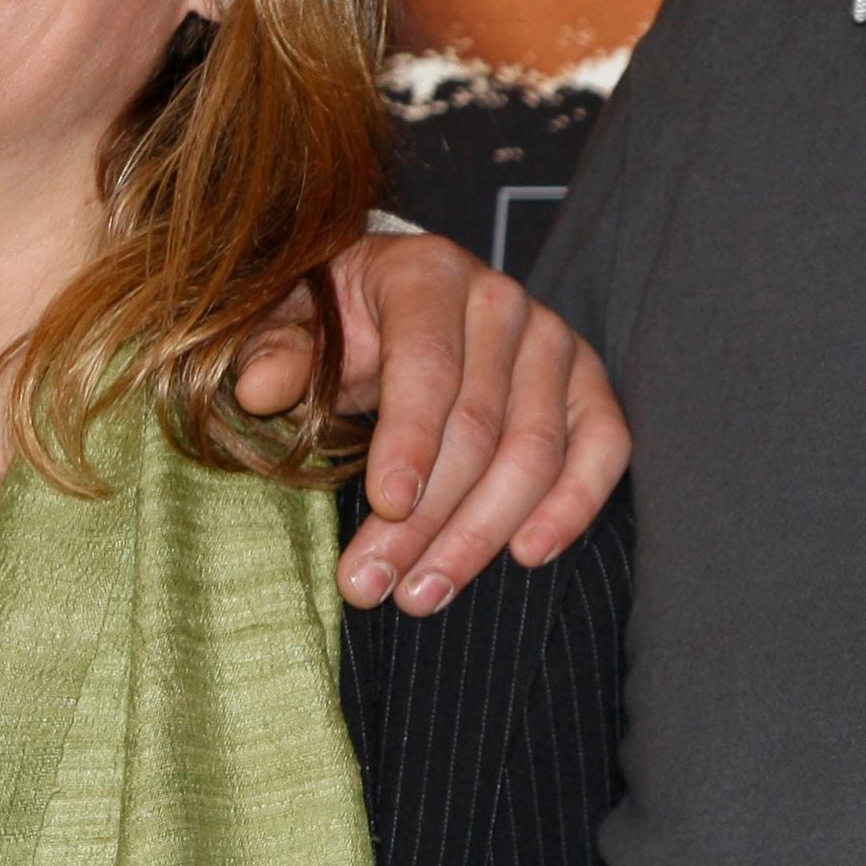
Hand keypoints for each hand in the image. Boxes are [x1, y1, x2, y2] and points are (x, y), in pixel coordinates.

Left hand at [237, 230, 630, 613]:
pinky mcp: (588, 387)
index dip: (410, 438)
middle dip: (426, 517)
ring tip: (421, 592)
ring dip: (480, 534)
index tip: (386, 505)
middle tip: (371, 584)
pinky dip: (573, 506)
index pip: (430, 363)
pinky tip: (526, 554)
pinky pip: (604, 448)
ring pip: (535, 452)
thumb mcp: (287, 323)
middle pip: (480, 425)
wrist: (392, 304)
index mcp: (429, 272)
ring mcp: (555, 345)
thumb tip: (262, 389)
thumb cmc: (335, 323)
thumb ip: (273, 350)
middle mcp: (503, 302)